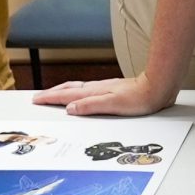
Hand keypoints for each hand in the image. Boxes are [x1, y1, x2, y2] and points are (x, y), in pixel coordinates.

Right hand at [29, 74, 173, 116]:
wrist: (157, 88)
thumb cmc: (139, 98)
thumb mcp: (113, 105)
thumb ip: (91, 106)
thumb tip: (70, 108)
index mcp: (94, 92)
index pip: (67, 95)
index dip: (50, 98)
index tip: (37, 99)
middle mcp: (97, 88)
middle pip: (68, 88)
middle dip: (52, 93)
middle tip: (38, 97)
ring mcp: (103, 87)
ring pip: (77, 87)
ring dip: (62, 90)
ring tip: (53, 94)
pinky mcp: (111, 90)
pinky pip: (86, 89)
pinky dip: (76, 91)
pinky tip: (80, 95)